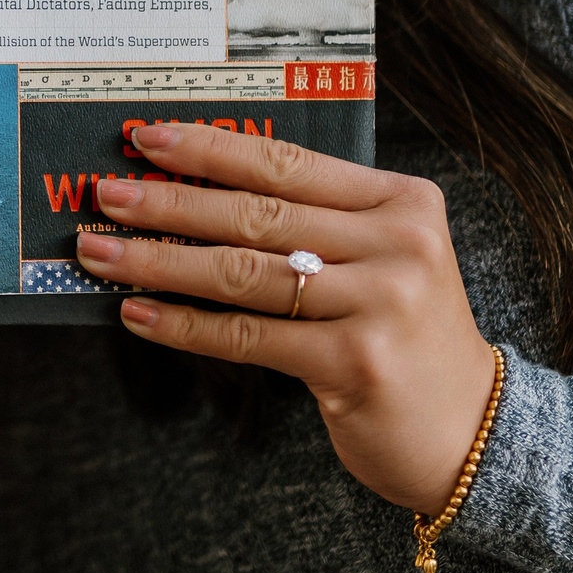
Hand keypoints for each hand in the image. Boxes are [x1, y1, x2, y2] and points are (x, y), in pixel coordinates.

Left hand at [73, 123, 496, 515]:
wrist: (472, 432)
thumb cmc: (403, 336)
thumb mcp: (379, 260)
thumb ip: (313, 225)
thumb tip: (195, 195)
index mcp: (401, 201)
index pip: (287, 162)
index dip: (211, 148)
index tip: (146, 139)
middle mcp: (397, 244)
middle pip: (257, 214)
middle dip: (170, 202)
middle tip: (106, 193)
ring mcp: (379, 303)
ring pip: (243, 273)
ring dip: (159, 261)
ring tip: (99, 252)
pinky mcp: (355, 363)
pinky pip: (248, 336)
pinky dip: (185, 325)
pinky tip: (139, 313)